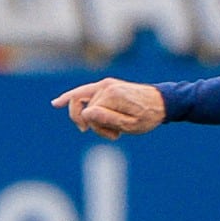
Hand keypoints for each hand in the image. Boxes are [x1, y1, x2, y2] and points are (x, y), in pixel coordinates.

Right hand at [51, 78, 165, 140]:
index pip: (89, 115)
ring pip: (81, 101)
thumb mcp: (131, 124)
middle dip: (94, 124)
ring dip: (89, 117)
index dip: (98, 128)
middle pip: (84, 108)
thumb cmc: (149, 116)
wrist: (163, 102)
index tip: (115, 136)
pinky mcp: (107, 85)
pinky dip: (71, 98)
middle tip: (111, 134)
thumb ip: (107, 119)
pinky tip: (56, 103)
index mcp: (111, 95)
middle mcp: (106, 86)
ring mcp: (105, 84)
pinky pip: (84, 91)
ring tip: (100, 128)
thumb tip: (85, 114)